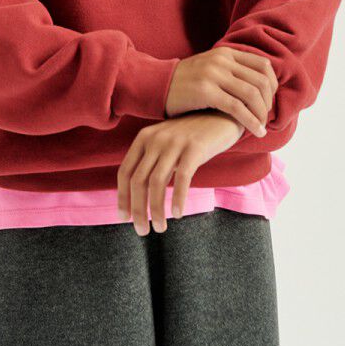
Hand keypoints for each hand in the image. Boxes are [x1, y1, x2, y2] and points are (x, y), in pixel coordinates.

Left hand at [117, 110, 245, 235]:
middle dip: (138, 210)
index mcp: (144, 138)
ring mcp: (174, 142)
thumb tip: (138, 196)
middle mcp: (155, 139)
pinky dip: (177, 198)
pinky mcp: (195, 148)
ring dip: (156, 210)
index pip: (125, 172)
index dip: (122, 197)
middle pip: (138, 181)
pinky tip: (178, 214)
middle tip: (142, 231)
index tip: (124, 217)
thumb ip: (153, 162)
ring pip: (156, 182)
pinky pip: (182, 178)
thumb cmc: (193, 135)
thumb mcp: (167, 144)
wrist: (221, 114)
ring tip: (160, 228)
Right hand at [164, 46, 277, 137]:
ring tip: (261, 127)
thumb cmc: (185, 83)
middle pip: (261, 81)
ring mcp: (213, 74)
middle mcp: (221, 60)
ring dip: (262, 114)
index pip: (263, 65)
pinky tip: (255, 131)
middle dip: (268, 103)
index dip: (272, 85)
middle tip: (267, 118)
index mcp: (225, 53)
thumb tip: (259, 86)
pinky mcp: (206, 91)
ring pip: (252, 94)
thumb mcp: (210, 69)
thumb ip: (231, 72)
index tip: (269, 101)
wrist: (156, 85)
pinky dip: (251, 121)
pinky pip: (237, 107)